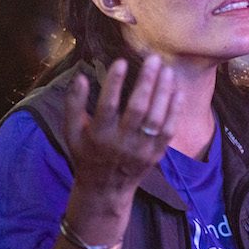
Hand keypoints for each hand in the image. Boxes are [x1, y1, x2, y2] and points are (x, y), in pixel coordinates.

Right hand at [64, 55, 180, 194]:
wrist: (105, 189)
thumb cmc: (86, 153)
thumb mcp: (71, 132)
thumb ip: (73, 104)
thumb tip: (81, 76)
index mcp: (99, 136)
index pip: (108, 106)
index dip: (114, 83)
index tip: (122, 61)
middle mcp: (122, 143)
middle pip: (138, 109)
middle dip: (147, 82)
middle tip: (154, 59)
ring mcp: (142, 150)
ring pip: (156, 118)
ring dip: (163, 92)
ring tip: (167, 69)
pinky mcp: (156, 154)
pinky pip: (169, 129)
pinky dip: (174, 109)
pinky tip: (177, 90)